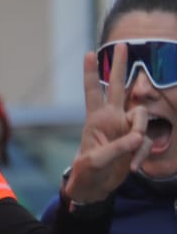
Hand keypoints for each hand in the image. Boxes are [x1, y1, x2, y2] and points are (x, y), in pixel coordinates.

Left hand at [65, 52, 149, 203]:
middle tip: (122, 44)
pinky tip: (133, 168)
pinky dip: (141, 155)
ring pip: (142, 117)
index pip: (93, 91)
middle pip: (118, 87)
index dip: (92, 74)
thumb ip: (116, 149)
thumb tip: (138, 137)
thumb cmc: (87, 174)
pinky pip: (146, 141)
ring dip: (139, 136)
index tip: (89, 53)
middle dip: (120, 66)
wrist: (95, 188)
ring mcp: (125, 128)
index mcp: (96, 119)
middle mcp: (112, 119)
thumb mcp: (95, 163)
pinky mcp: (136, 141)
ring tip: (131, 157)